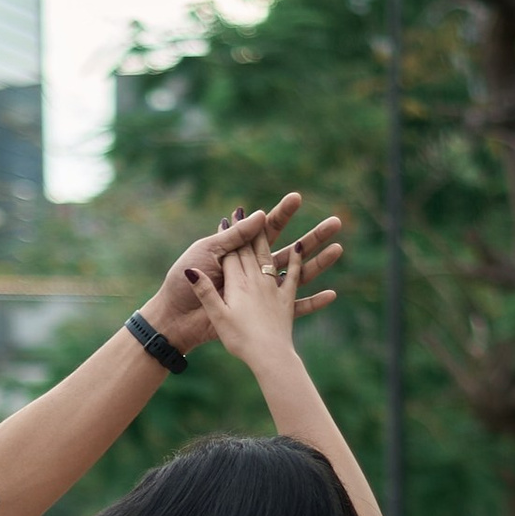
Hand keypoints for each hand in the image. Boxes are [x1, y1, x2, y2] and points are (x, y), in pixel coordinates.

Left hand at [144, 194, 342, 351]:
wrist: (175, 318)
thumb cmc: (183, 282)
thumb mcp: (207, 252)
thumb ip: (232, 237)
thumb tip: (260, 214)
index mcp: (241, 253)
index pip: (267, 229)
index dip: (282, 214)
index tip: (298, 197)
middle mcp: (255, 271)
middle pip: (291, 249)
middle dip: (313, 236)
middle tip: (336, 222)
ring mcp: (262, 293)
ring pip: (299, 276)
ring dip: (320, 263)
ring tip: (339, 249)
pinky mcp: (262, 314)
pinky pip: (294, 309)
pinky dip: (313, 303)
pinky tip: (332, 294)